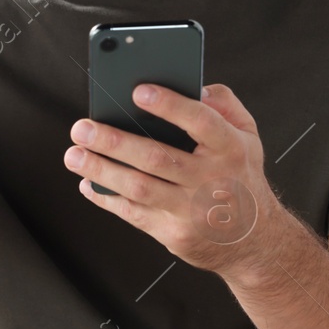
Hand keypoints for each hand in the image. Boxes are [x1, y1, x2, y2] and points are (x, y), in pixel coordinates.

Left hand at [63, 83, 292, 277]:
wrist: (255, 243)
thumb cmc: (241, 176)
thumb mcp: (248, 136)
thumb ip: (223, 105)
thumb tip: (192, 85)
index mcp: (230, 149)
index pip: (202, 122)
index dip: (170, 106)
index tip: (138, 91)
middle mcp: (211, 179)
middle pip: (157, 158)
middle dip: (114, 141)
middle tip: (81, 127)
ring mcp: (191, 210)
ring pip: (140, 188)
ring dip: (102, 170)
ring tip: (73, 154)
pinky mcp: (174, 234)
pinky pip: (134, 214)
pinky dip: (107, 198)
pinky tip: (87, 183)